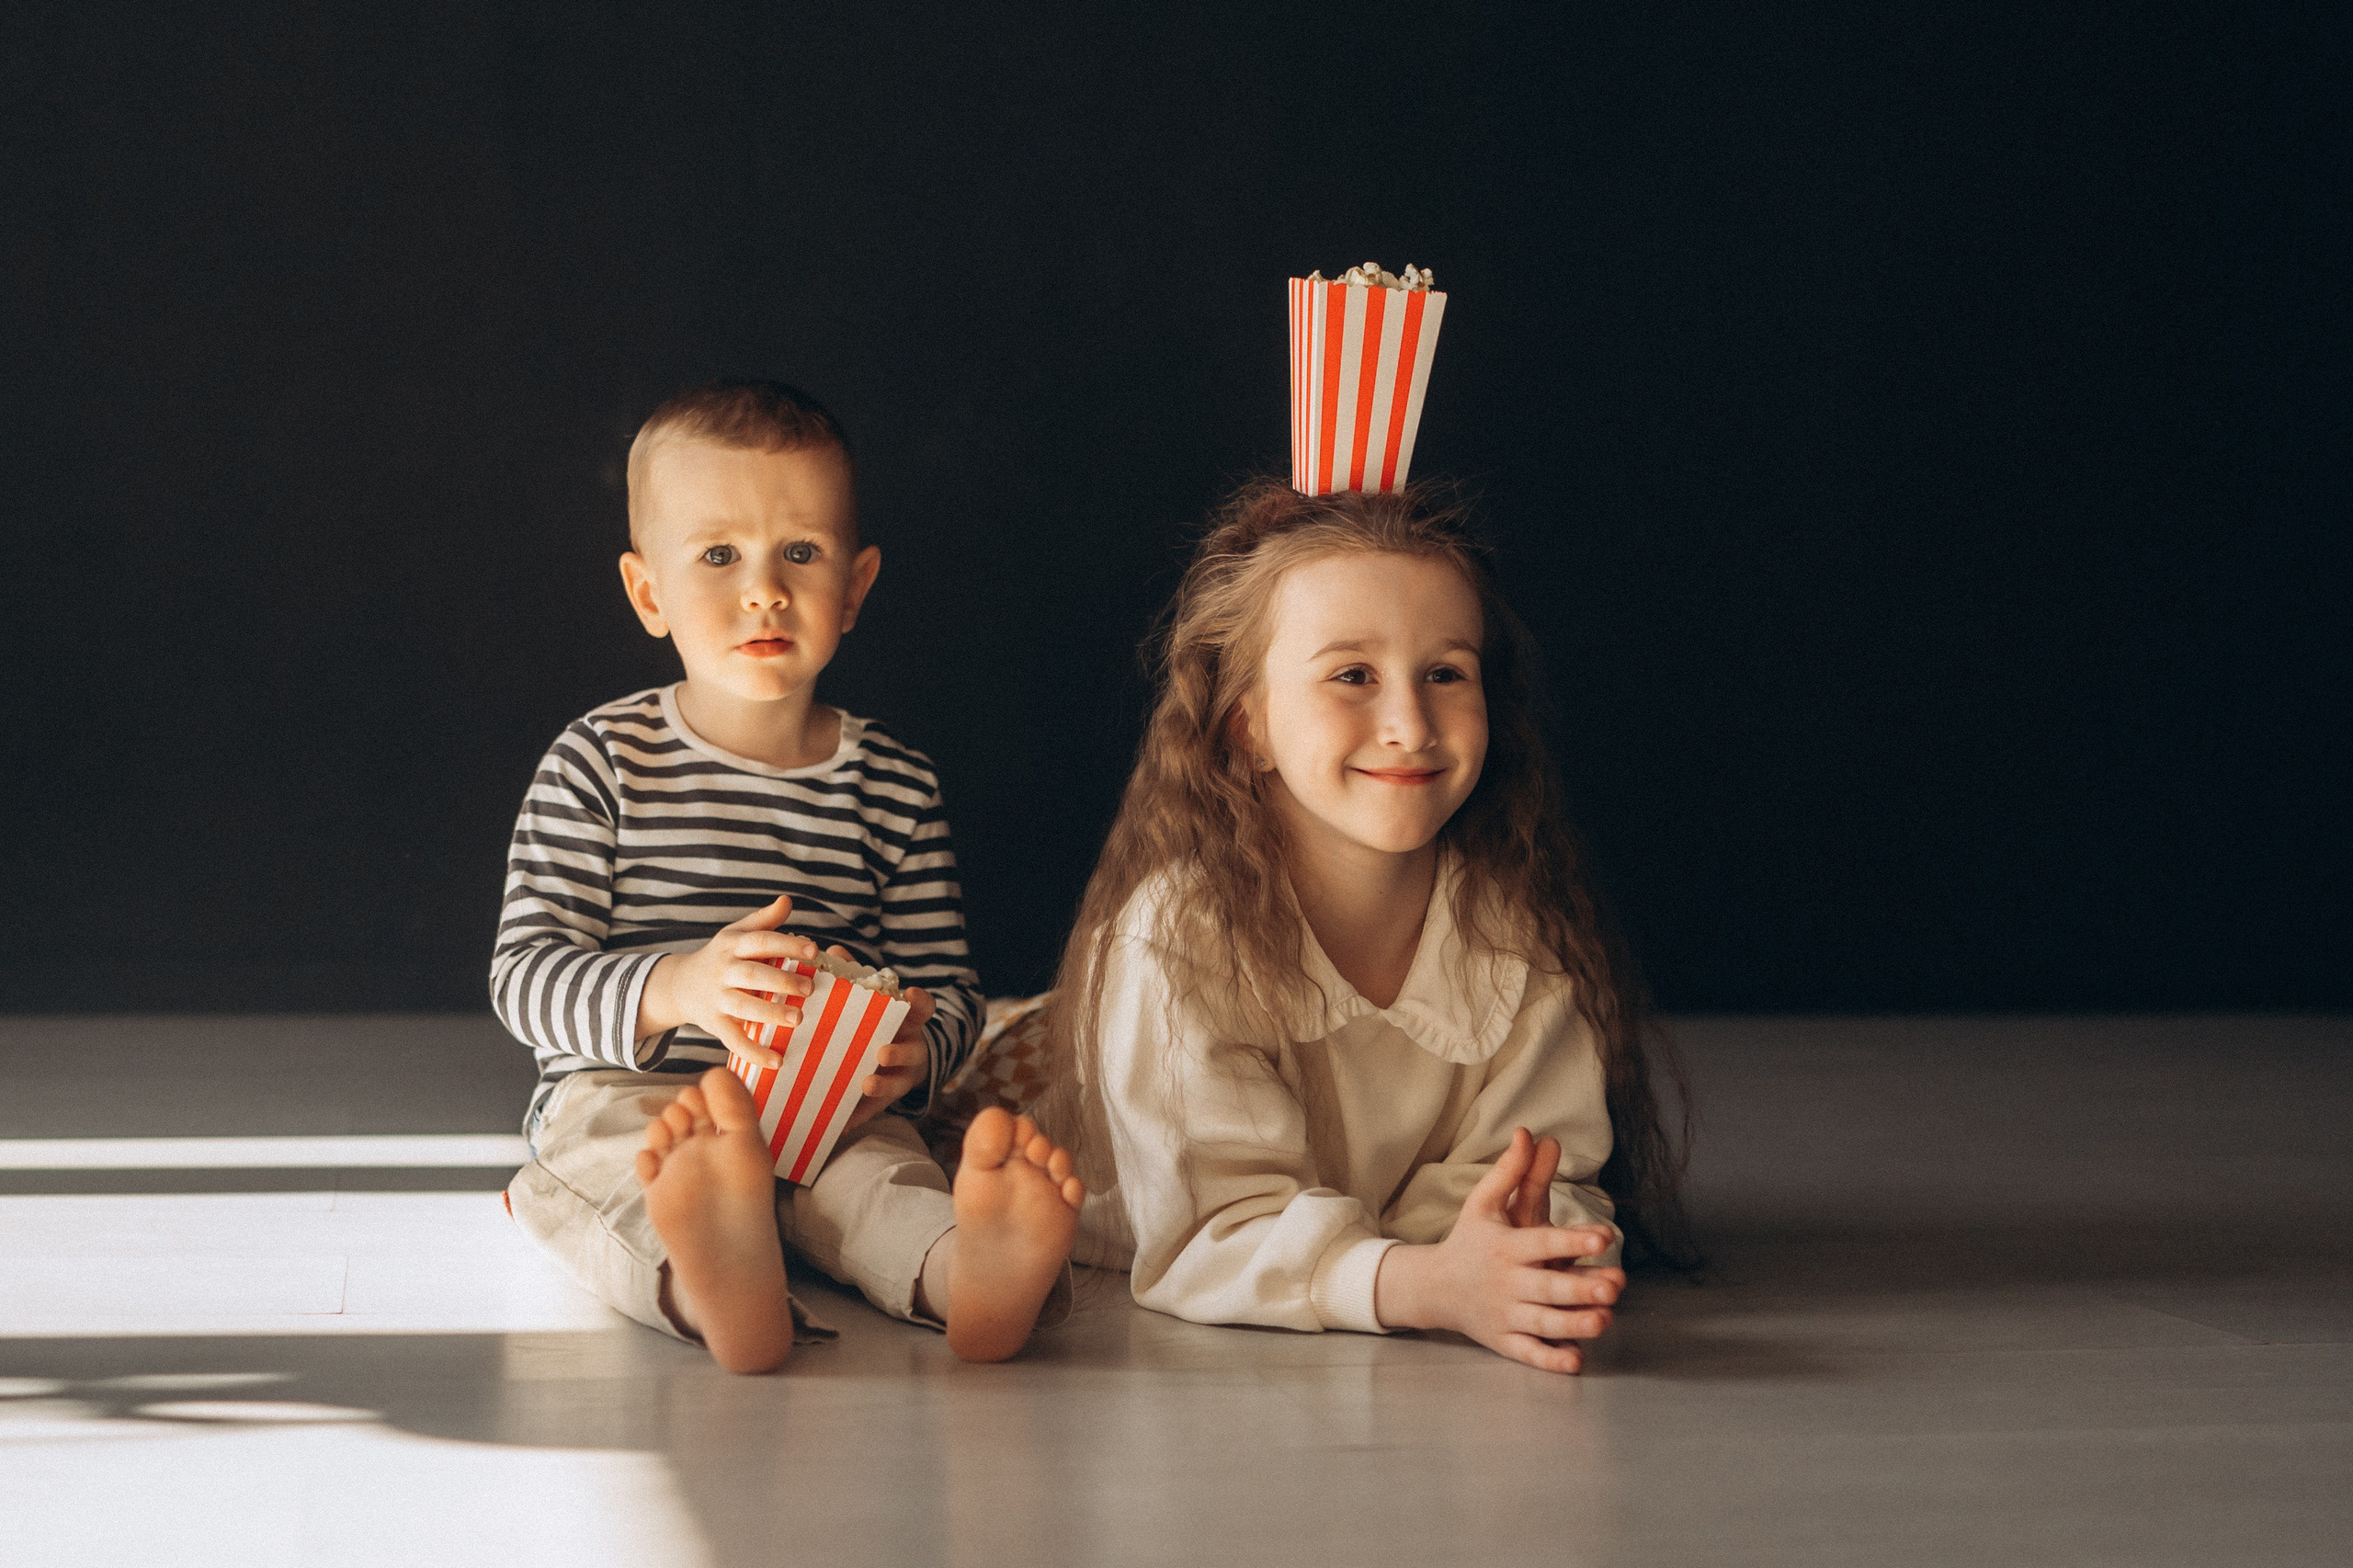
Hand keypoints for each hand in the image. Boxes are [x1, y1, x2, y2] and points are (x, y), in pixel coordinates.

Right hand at [635, 896, 820, 1069]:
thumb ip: (764, 920)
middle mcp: (724, 970)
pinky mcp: (714, 1024)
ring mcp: (718, 998)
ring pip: (744, 1007)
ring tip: (798, 1019)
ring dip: (771, 1014)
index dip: (786, 944)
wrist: (680, 984)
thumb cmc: (721, 956)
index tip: (813, 949)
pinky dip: (754, 1052)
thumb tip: (787, 901)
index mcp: (733, 945)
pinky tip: (778, 1060)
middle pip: (753, 975)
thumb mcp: (737, 933)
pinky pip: (733, 1040)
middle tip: (810, 989)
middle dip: (781, 981)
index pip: (760, 942)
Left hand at [842, 953, 934, 1128]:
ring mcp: (900, 1078)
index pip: (923, 1008)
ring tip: (866, 1085)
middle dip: (899, 1053)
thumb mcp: (871, 1001)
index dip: (920, 1002)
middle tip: (882, 1052)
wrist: (895, 1064)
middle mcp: (910, 1049)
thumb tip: (831, 950)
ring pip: (896, 1084)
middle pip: (913, 1051)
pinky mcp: (883, 1102)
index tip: (911, 995)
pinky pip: (871, 1112)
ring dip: (882, 1086)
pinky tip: (842, 1124)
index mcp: (909, 1022)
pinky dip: (858, 1117)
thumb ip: (854, 977)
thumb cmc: (877, 1024)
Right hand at [1372, 1126, 1624, 1374]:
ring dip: (1574, 1324)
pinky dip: (1550, 1361)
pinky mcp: (1504, 1341)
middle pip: (1546, 1287)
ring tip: (1605, 1320)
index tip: (1603, 1236)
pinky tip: (1576, 1361)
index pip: (1541, 1241)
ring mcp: (1504, 1315)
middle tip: (1614, 1286)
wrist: (1433, 1287)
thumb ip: (1510, 1172)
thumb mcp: (1483, 1204)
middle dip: (1579, 1288)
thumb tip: (1529, 1133)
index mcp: (1505, 1247)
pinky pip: (1528, 1354)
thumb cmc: (1468, 1241)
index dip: (1572, 1239)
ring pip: (1542, 1323)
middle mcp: (1505, 1282)